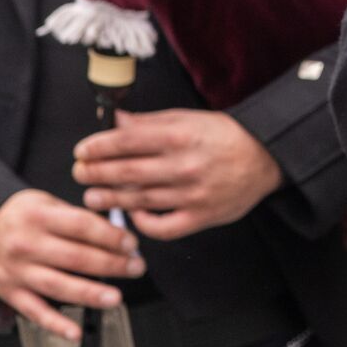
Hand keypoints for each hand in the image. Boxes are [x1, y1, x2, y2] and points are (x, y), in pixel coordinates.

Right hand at [0, 189, 145, 340]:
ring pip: (59, 286)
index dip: (110, 236)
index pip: (82, 226)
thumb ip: (76, 217)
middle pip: (76, 258)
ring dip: (90, 294)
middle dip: (111, 265)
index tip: (131, 243)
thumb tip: (115, 234)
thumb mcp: (45, 202)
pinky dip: (56, 324)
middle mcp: (27, 245)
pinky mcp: (10, 293)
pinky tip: (75, 332)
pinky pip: (35, 312)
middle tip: (135, 267)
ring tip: (115, 298)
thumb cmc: (19, 216)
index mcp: (39, 217)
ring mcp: (18, 272)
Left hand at [73, 109, 282, 239]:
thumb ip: (150, 122)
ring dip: (111, 200)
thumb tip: (116, 121)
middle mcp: (185, 165)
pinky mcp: (202, 216)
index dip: (98, 147)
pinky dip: (144, 224)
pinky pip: (164, 227)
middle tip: (79, 174)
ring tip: (92, 198)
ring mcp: (193, 194)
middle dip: (96, 174)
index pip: (127, 141)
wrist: (266, 157)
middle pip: (128, 172)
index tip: (81, 151)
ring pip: (140, 200)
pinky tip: (133, 216)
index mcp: (180, 136)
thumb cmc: (225, 136)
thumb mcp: (188, 118)